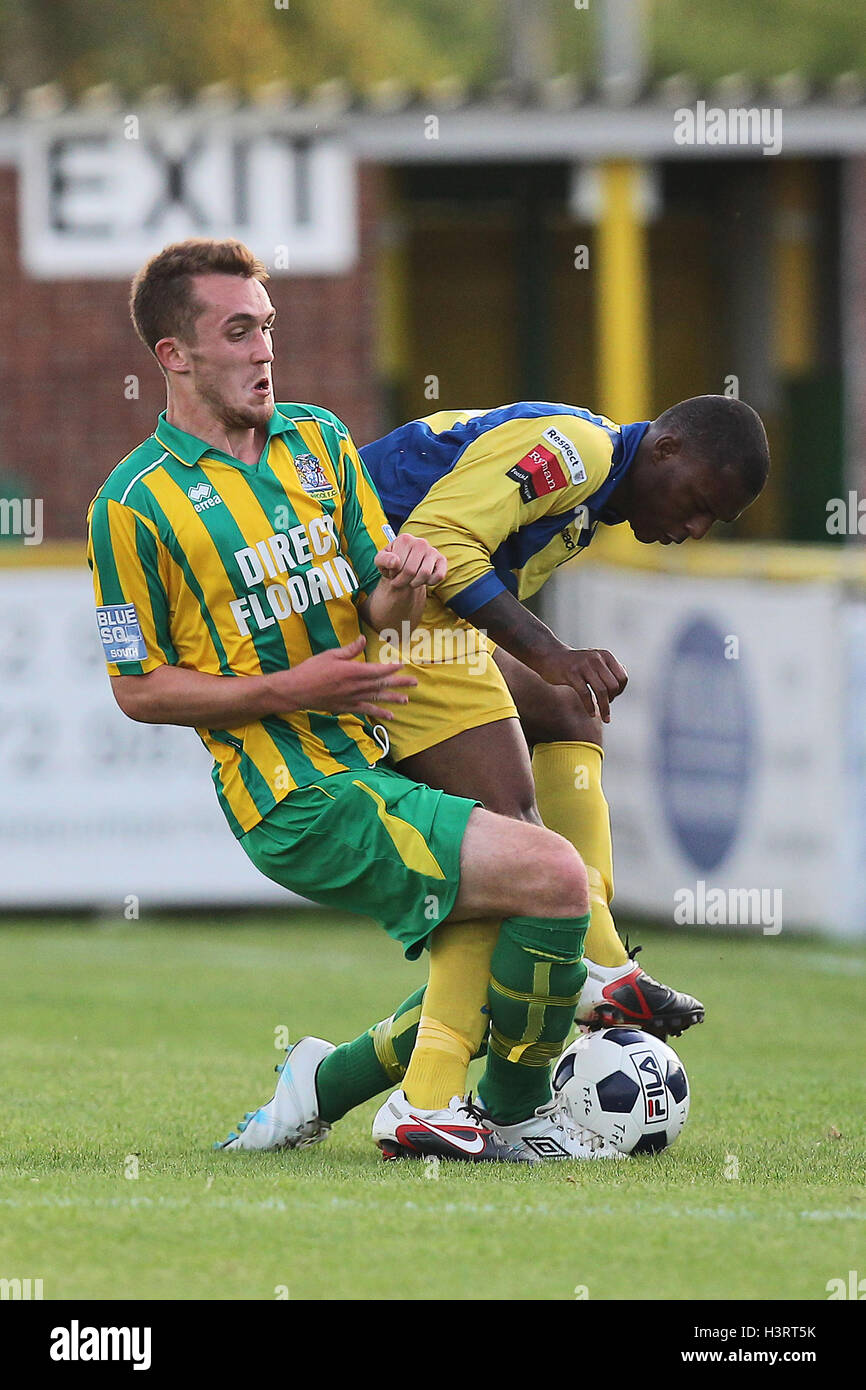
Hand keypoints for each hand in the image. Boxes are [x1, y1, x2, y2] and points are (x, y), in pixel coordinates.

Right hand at [267, 635, 416, 721]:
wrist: (296, 691)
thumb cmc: (311, 670)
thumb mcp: (329, 655)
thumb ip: (349, 650)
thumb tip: (363, 640)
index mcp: (352, 671)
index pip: (377, 670)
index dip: (391, 668)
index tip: (402, 666)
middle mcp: (355, 687)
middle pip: (381, 685)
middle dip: (399, 684)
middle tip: (415, 683)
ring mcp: (351, 699)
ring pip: (377, 699)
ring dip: (393, 699)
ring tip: (406, 700)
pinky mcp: (346, 708)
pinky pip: (366, 710)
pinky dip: (378, 713)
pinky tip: (389, 716)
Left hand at [373, 533, 447, 589]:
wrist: (404, 567)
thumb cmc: (392, 563)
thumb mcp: (380, 561)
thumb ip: (383, 560)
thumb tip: (395, 562)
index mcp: (405, 539)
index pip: (398, 564)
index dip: (393, 574)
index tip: (392, 573)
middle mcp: (420, 542)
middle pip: (411, 570)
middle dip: (402, 581)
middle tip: (399, 581)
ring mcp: (432, 550)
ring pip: (425, 574)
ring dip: (415, 583)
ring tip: (409, 582)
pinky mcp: (442, 559)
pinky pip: (439, 576)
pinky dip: (430, 582)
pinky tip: (423, 581)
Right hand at [539, 647, 627, 722]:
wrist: (550, 655)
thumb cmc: (575, 662)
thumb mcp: (594, 659)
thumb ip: (608, 667)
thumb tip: (624, 675)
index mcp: (605, 655)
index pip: (622, 677)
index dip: (620, 691)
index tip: (612, 698)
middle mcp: (597, 658)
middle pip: (613, 685)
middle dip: (612, 700)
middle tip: (606, 707)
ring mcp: (584, 665)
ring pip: (601, 691)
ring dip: (604, 708)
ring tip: (605, 719)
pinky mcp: (571, 674)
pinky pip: (585, 694)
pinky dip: (590, 706)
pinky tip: (591, 713)